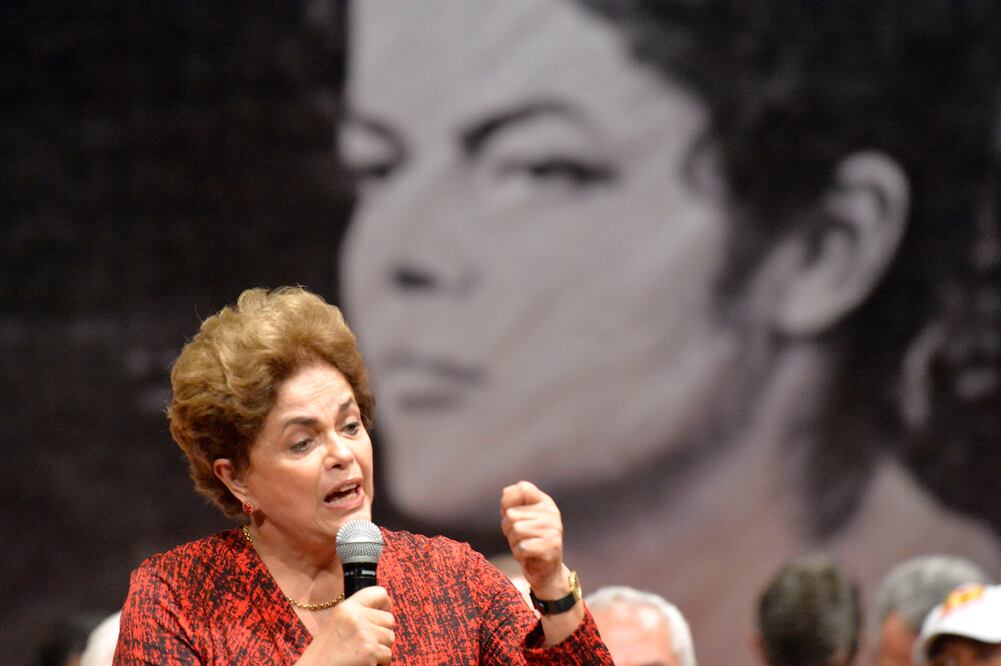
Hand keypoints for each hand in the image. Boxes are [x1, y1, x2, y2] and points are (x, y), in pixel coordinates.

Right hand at [308, 586, 394, 664]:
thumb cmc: (327, 652)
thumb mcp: (337, 622)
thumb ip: (357, 614)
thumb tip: (384, 612)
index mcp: (347, 607)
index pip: (379, 593)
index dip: (385, 605)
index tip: (382, 616)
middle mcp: (356, 616)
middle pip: (389, 619)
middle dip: (383, 633)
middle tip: (368, 644)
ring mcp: (364, 632)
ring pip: (390, 637)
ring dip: (382, 649)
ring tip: (363, 654)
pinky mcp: (370, 650)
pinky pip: (388, 655)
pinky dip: (380, 662)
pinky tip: (364, 663)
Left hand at [499, 481, 568, 599]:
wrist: (546, 571)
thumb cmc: (528, 541)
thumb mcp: (519, 519)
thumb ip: (512, 503)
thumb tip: (506, 492)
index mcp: (544, 502)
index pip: (522, 488)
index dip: (507, 501)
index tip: (509, 514)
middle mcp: (551, 513)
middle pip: (512, 514)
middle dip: (508, 529)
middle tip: (520, 538)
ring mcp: (553, 530)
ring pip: (516, 530)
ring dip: (514, 542)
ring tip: (525, 546)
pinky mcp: (551, 547)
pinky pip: (522, 547)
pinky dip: (520, 554)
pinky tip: (529, 556)